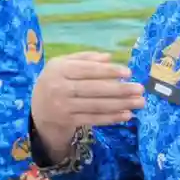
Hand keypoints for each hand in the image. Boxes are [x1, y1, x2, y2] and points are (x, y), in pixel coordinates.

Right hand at [30, 52, 145, 161]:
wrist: (38, 112)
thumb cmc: (55, 83)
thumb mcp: (62, 65)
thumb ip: (84, 58)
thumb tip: (109, 58)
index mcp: (58, 69)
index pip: (88, 69)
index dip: (108, 71)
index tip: (128, 73)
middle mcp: (59, 87)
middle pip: (94, 88)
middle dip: (120, 89)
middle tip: (140, 89)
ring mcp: (64, 106)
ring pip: (97, 105)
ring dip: (121, 104)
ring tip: (139, 102)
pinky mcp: (68, 121)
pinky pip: (94, 119)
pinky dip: (112, 117)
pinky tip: (127, 114)